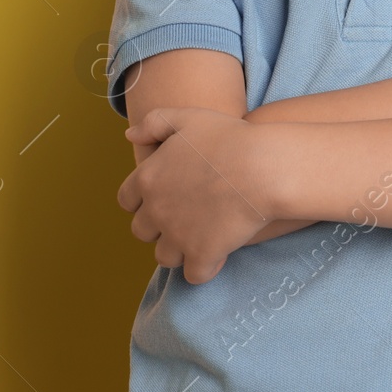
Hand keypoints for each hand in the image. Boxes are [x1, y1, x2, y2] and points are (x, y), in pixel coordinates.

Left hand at [118, 106, 276, 283]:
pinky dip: (205, 268)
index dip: (144, 200)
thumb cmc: (230, 138)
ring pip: (166, 257)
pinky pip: (195, 275)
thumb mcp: (190, 117)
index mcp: (148, 179)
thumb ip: (154, 123)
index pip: (128, 200)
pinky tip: (220, 253)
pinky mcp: (202, 255)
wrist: (263, 168)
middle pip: (143, 232)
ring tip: (203, 237)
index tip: (166, 196)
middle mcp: (156, 211)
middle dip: (161, 227)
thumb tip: (129, 137)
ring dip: (181, 250)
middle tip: (188, 216)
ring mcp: (178, 236)